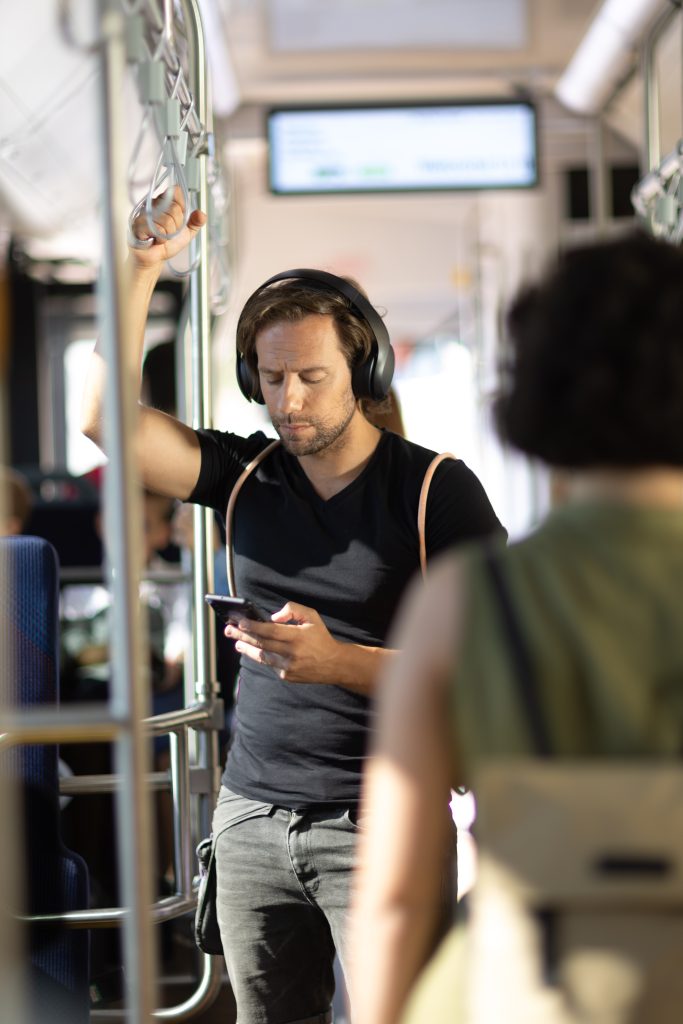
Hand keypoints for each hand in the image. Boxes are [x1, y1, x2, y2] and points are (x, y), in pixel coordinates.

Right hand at [129, 185, 205, 271]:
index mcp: (164, 202)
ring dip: (168, 235)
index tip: (178, 220)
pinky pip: (157, 229)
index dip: (181, 207)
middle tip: (169, 233)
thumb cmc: (167, 244)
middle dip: (177, 226)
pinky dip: (160, 239)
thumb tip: (202, 214)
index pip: (176, 192)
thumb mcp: (186, 233)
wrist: (155, 259)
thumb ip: (195, 223)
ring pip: (167, 220)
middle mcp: (153, 204)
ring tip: (161, 238)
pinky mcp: (138, 224)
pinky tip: (155, 240)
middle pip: (174, 208)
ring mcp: (144, 213)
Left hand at [225, 601, 341, 682]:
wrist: (333, 664)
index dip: (253, 627)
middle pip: (261, 643)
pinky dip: (261, 656)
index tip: (240, 622)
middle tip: (228, 630)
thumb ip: (293, 610)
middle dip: (242, 636)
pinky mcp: (287, 677)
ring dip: (246, 648)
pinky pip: (269, 665)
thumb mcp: (312, 616)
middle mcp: (291, 653)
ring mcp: (288, 667)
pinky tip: (253, 650)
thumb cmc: (320, 637)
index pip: (270, 631)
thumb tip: (273, 617)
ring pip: (262, 656)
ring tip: (236, 642)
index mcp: (297, 636)